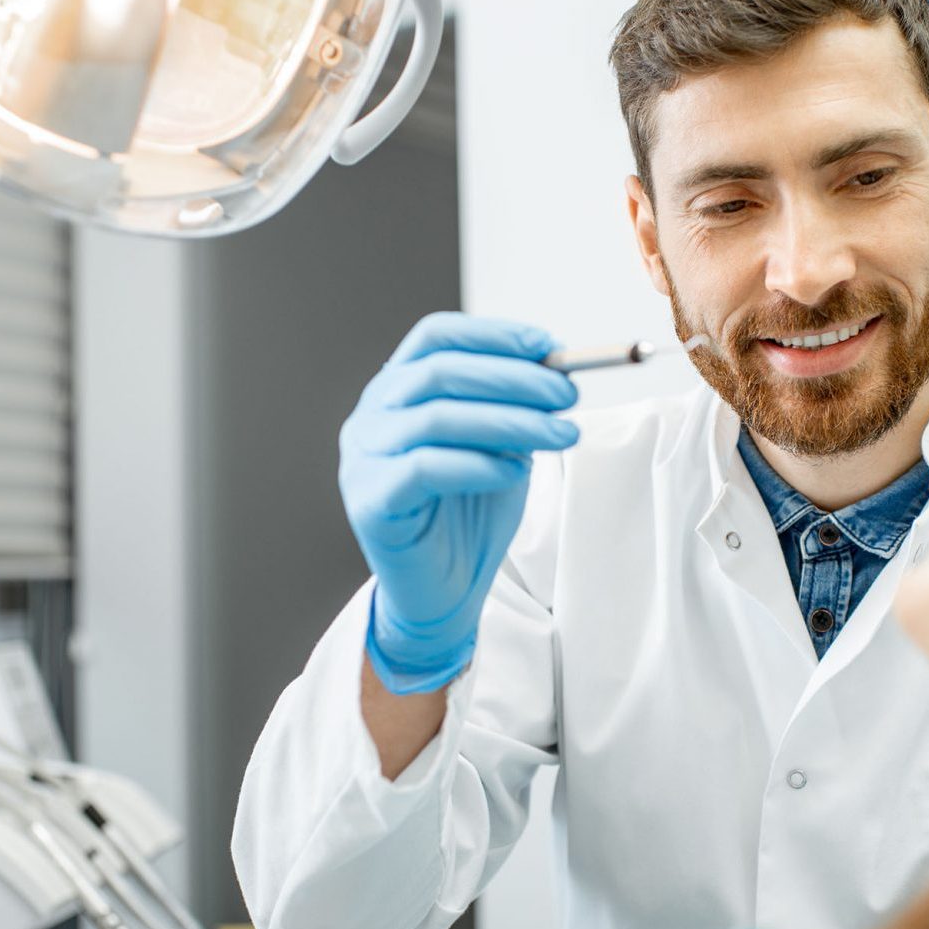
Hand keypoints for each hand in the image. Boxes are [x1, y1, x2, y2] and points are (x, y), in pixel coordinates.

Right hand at [339, 312, 579, 692]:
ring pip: (436, 417)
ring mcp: (362, 458)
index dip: (493, 335)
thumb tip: (557, 368)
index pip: (436, 337)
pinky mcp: (370, 502)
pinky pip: (425, 468)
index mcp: (396, 391)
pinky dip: (479, 464)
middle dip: (513, 378)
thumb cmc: (468, 516)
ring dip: (510, 421)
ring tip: (561, 434)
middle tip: (566, 394)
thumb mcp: (500, 447)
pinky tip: (516, 472)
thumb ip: (514, 407)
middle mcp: (371, 416)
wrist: (445, 593)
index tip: (549, 346)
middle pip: (438, 372)